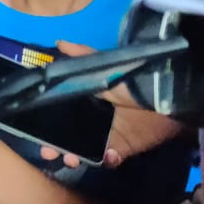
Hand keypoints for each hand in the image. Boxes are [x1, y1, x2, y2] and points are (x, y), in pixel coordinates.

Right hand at [36, 40, 184, 168]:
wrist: (169, 96)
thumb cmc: (135, 80)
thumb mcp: (108, 66)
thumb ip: (84, 57)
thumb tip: (59, 42)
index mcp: (85, 104)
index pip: (60, 116)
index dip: (45, 126)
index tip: (34, 133)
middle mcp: (91, 122)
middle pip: (65, 138)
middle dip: (53, 148)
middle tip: (48, 152)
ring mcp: (106, 137)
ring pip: (82, 152)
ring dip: (73, 157)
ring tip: (70, 158)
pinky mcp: (124, 149)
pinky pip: (110, 160)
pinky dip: (107, 161)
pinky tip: (106, 156)